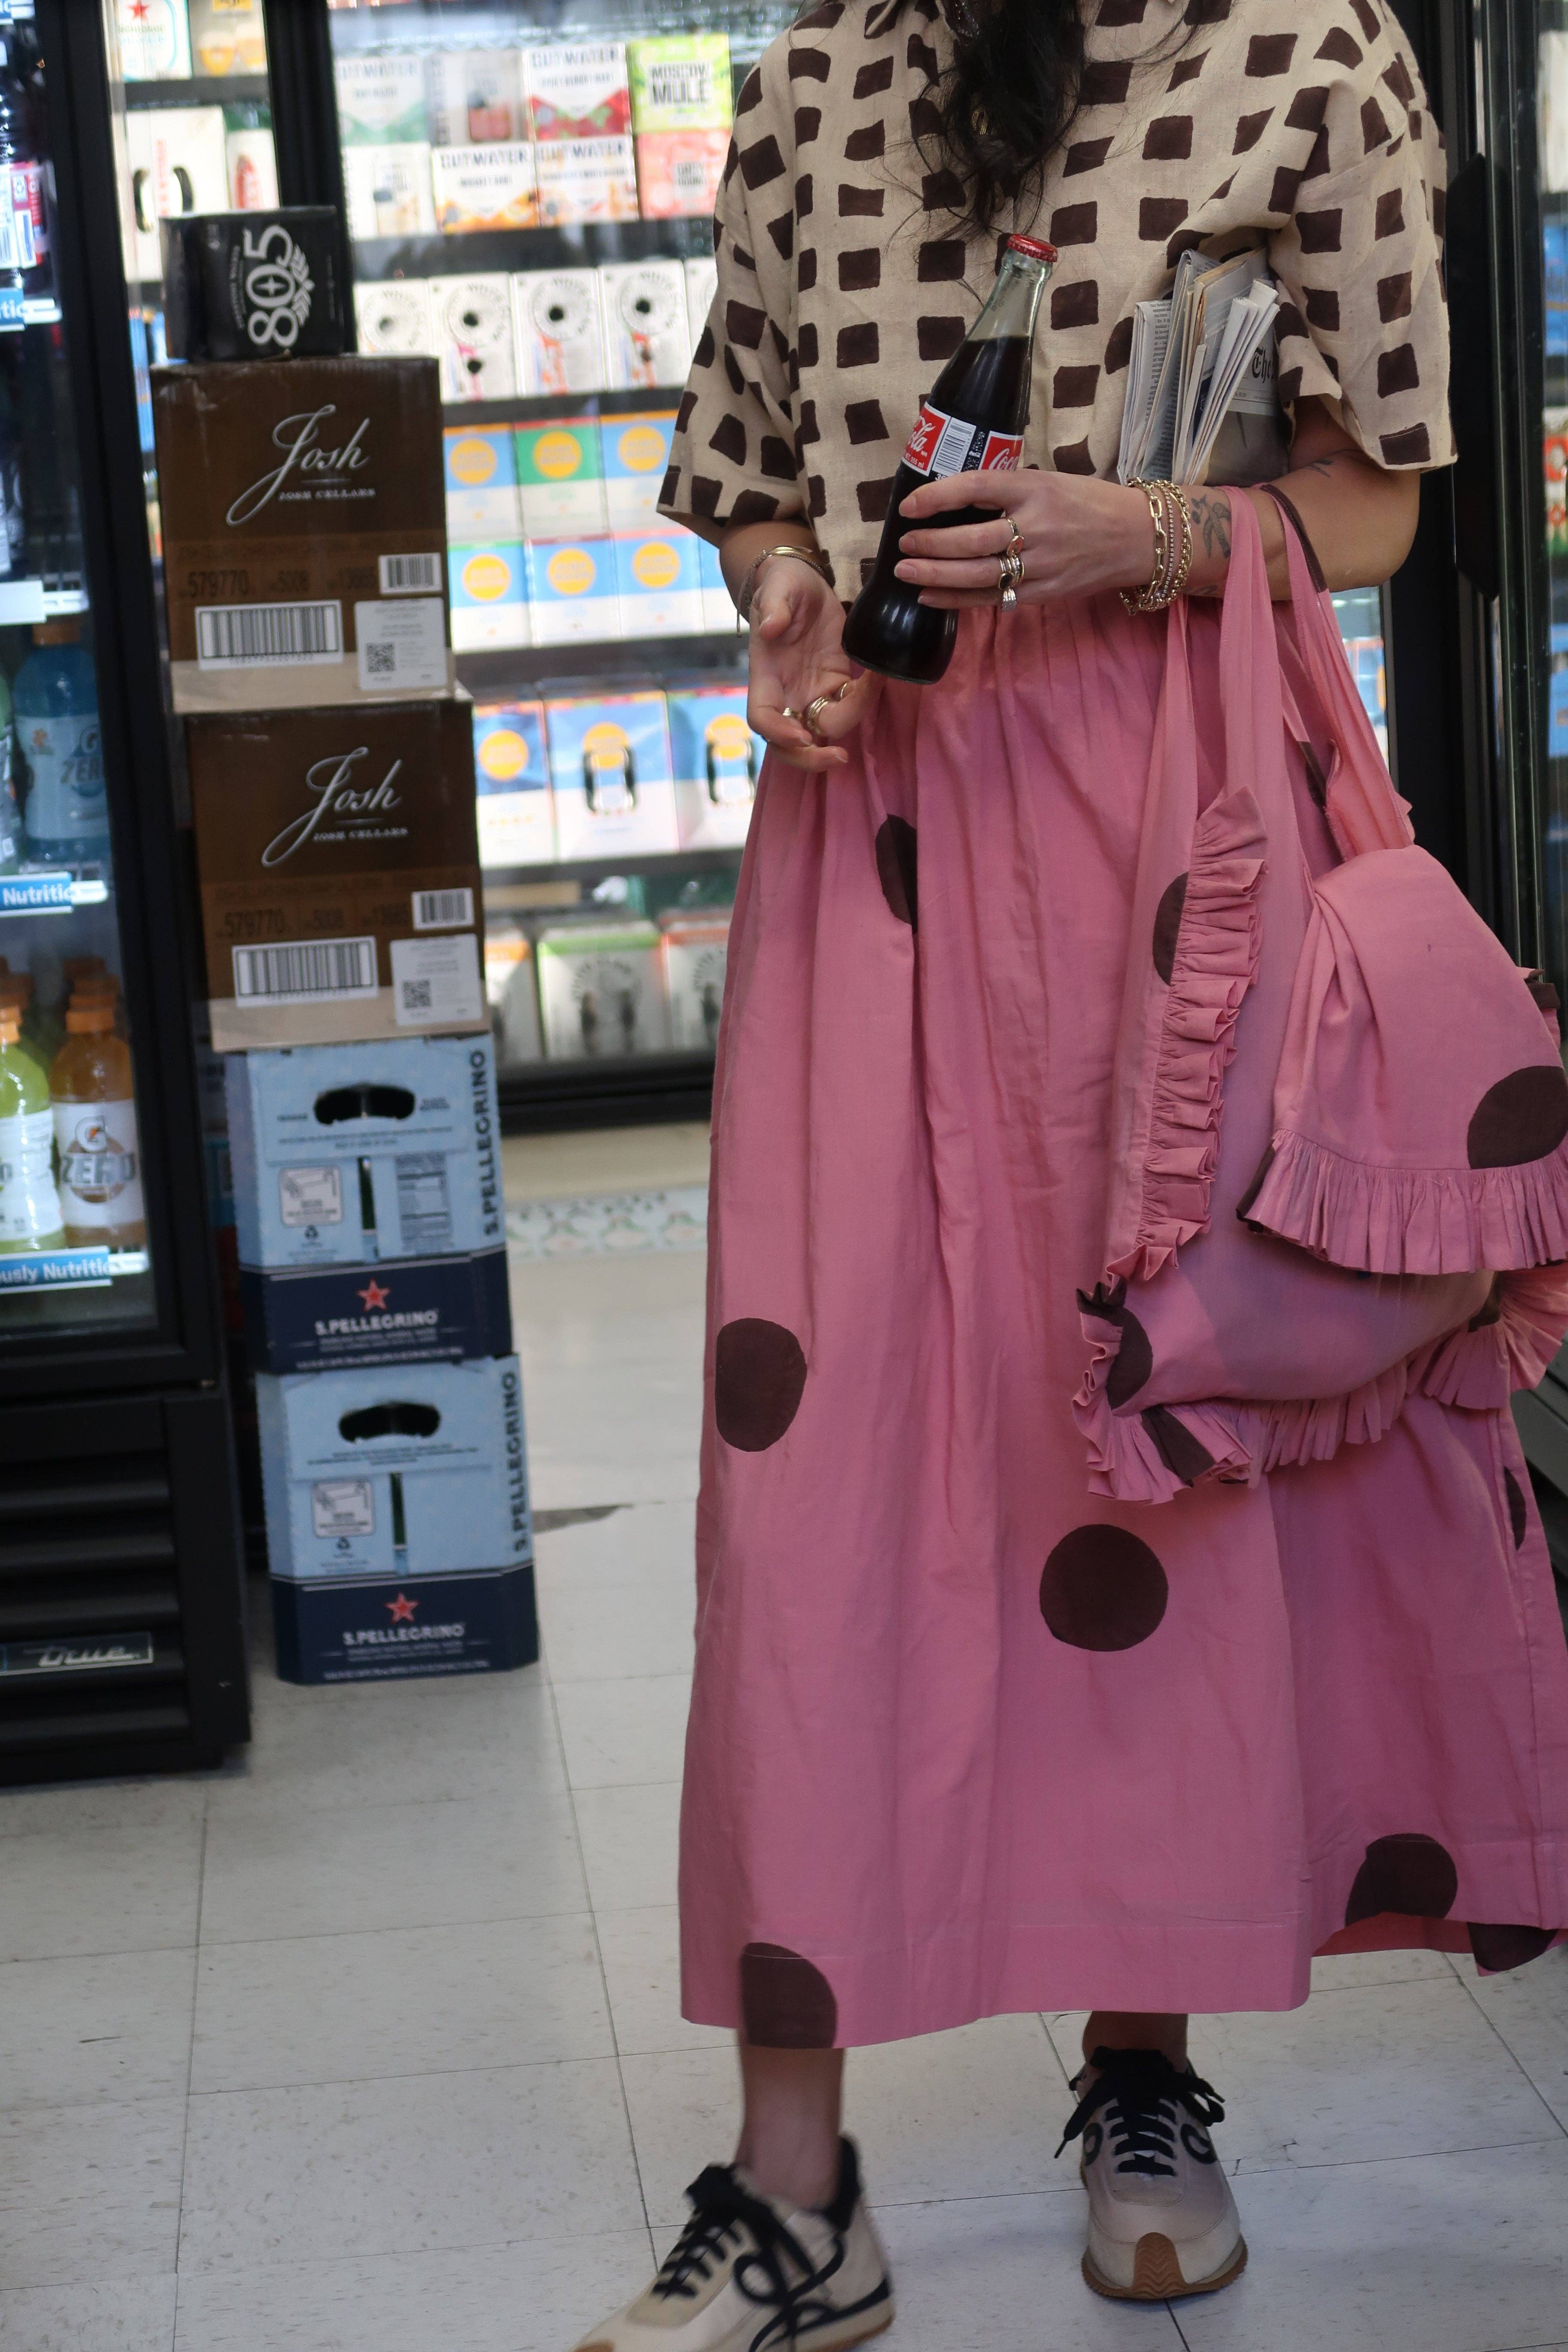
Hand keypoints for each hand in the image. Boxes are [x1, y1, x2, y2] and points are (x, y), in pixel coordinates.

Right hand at [747, 556, 881, 770]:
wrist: (802, 582)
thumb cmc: (783, 584)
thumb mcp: (777, 586)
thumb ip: (773, 606)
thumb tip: (771, 629)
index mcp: (765, 676)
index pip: (762, 718)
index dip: (778, 733)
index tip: (801, 735)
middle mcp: (787, 693)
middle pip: (790, 744)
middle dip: (811, 758)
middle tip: (839, 757)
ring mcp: (811, 692)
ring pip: (823, 731)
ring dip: (847, 728)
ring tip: (871, 688)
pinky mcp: (835, 683)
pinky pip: (849, 705)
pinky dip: (865, 700)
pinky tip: (879, 676)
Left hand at [894, 470, 1156, 608]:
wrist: (1135, 537)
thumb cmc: (1087, 503)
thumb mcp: (1049, 481)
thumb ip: (1007, 491)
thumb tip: (953, 500)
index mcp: (1037, 489)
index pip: (977, 488)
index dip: (938, 497)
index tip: (909, 506)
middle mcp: (1038, 526)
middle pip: (973, 539)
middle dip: (931, 544)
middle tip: (903, 545)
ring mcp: (1042, 563)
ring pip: (979, 573)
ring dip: (937, 575)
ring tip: (906, 573)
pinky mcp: (1044, 592)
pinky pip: (994, 598)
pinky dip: (958, 600)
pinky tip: (930, 598)